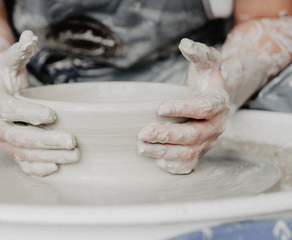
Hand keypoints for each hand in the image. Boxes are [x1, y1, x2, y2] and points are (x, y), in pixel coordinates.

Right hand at [0, 30, 79, 175]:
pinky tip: (56, 168)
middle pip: (18, 137)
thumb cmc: (7, 78)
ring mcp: (3, 142)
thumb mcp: (10, 61)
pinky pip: (23, 166)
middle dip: (46, 140)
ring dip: (49, 157)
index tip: (53, 115)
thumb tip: (30, 36)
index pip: (9, 110)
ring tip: (74, 155)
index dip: (29, 113)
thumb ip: (19, 51)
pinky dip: (38, 169)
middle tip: (72, 141)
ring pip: (23, 155)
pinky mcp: (12, 153)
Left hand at [137, 38, 228, 173]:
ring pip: (188, 153)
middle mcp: (215, 127)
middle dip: (168, 135)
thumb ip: (200, 54)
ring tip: (141, 147)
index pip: (204, 108)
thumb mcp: (206, 65)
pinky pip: (187, 165)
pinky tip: (155, 161)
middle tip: (143, 133)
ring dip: (164, 152)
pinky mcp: (198, 153)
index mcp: (218, 103)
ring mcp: (207, 143)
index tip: (159, 107)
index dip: (183, 109)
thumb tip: (185, 44)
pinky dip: (172, 166)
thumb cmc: (204, 83)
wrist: (211, 102)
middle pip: (193, 135)